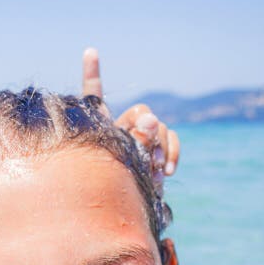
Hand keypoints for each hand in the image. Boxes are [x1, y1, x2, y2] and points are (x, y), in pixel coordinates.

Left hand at [82, 48, 179, 188]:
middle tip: (147, 147)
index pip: (95, 96)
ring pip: (159, 126)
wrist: (126, 212)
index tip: (90, 52)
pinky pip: (173, 138)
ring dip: (160, 147)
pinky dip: (172, 152)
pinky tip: (165, 171)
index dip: (93, 74)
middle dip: (147, 128)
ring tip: (153, 170)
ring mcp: (143, 138)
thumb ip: (132, 140)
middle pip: (140, 111)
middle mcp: (122, 128)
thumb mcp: (117, 164)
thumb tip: (152, 119)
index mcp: (101, 128)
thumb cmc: (112, 191)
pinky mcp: (160, 149)